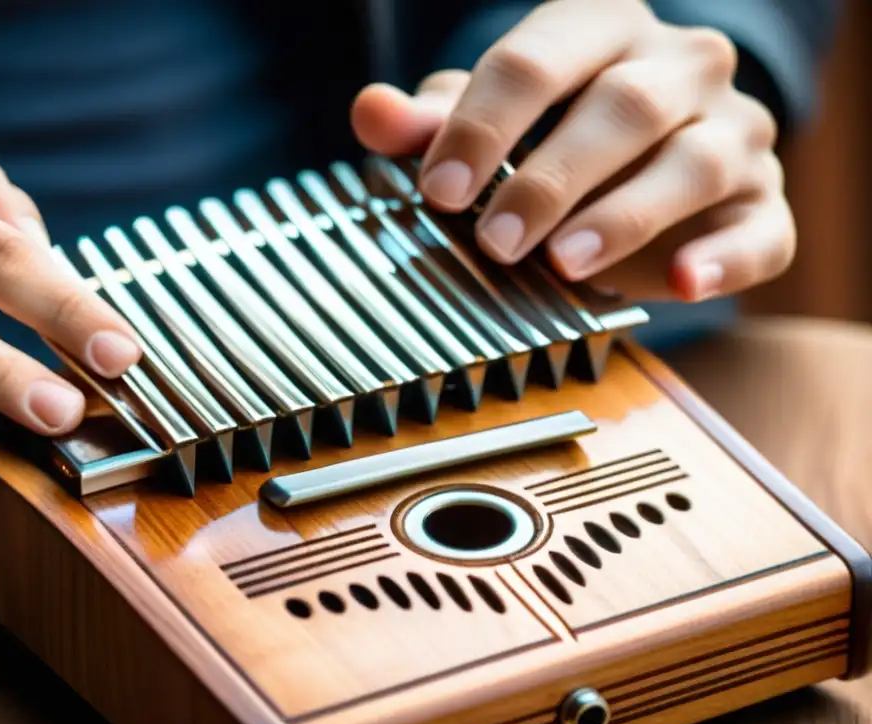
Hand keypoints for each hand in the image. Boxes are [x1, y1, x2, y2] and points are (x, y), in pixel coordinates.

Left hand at [351, 0, 792, 303]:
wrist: (643, 166)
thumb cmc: (552, 135)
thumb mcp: (485, 123)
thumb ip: (431, 121)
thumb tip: (373, 112)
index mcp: (603, 27)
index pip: (538, 61)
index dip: (483, 126)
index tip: (438, 189)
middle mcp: (683, 65)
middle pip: (625, 105)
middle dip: (552, 178)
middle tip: (497, 240)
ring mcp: (734, 130)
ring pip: (695, 162)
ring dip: (626, 216)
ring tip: (565, 264)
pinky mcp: (763, 203)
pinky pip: (762, 230)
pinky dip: (726, 259)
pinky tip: (683, 283)